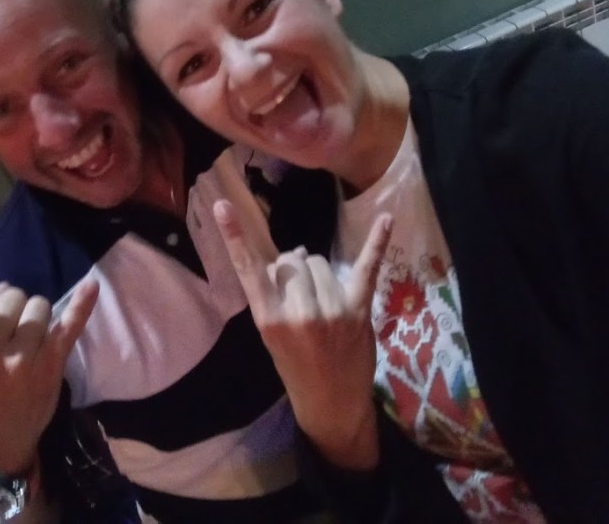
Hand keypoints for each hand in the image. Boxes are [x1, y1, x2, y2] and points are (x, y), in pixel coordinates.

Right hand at [0, 219, 98, 474]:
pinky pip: (68, 326)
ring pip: (37, 306)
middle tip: (5, 333)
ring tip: (25, 343)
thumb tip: (3, 289)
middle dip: (10, 305)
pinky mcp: (50, 369)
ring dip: (34, 316)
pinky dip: (81, 305)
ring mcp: (21, 360)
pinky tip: (90, 286)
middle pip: (9, 295)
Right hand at [213, 200, 391, 468]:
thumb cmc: (294, 367)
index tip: (222, 205)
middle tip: (297, 292)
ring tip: (320, 294)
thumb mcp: (270, 335)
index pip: (248, 269)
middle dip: (292, 267)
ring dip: (318, 271)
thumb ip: (273, 296)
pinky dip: (377, 242)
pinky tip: (386, 219)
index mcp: (269, 318)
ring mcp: (332, 310)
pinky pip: (367, 268)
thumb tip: (289, 257)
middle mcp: (299, 311)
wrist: (332, 404)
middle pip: (292, 261)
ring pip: (319, 262)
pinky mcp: (359, 310)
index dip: (234, 236)